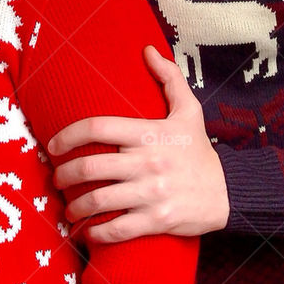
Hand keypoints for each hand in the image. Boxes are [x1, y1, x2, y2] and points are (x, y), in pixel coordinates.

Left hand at [48, 45, 229, 241]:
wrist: (228, 192)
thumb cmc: (200, 151)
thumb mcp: (190, 111)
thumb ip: (169, 78)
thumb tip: (147, 49)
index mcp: (149, 134)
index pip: (97, 128)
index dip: (67, 135)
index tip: (54, 146)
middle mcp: (147, 163)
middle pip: (89, 168)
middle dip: (63, 175)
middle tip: (57, 179)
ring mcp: (152, 194)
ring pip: (98, 201)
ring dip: (75, 207)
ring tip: (70, 209)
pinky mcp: (157, 221)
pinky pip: (117, 230)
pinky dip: (96, 233)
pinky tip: (88, 232)